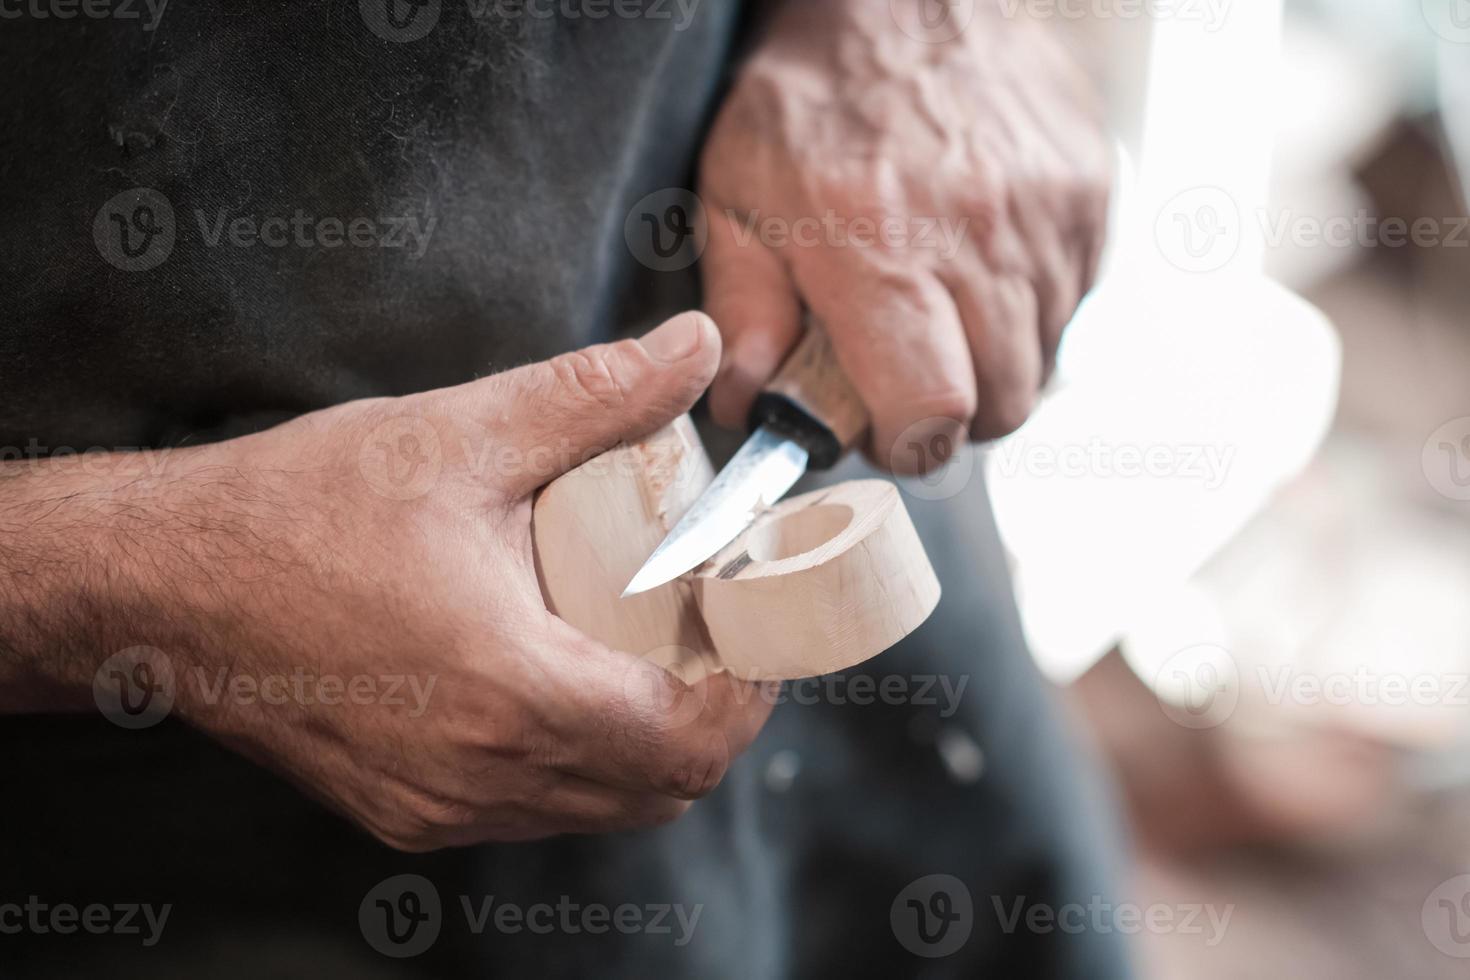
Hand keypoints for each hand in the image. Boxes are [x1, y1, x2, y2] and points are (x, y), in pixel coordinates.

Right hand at [0, 312, 774, 849]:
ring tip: (657, 652)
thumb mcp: (460, 434)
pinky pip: (533, 809)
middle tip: (718, 631)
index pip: (686, 738)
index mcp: (509, 689)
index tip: (753, 622)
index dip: (748, 689)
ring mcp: (438, 804)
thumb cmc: (298, 508)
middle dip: (713, 714)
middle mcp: (479, 773)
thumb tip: (695, 345)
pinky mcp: (403, 809)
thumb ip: (595, 394)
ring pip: (599, 806)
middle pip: (658, 787)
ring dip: (651, 741)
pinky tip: (575, 685)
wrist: (164, 580)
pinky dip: (582, 762)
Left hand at [699, 1, 1110, 471]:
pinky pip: (1074, 299)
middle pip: (1001, 404)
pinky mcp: (1089, 193)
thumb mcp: (736, 196)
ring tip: (942, 315)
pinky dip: (1031, 310)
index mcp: (878, 249)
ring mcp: (1045, 214)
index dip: (908, 442)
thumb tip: (748, 405)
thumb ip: (744, 311)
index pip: (932, 409)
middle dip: (954, 416)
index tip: (886, 430)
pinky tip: (982, 269)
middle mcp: (976, 237)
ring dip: (994, 364)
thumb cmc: (808, 98)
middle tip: (911, 379)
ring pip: (1043, 360)